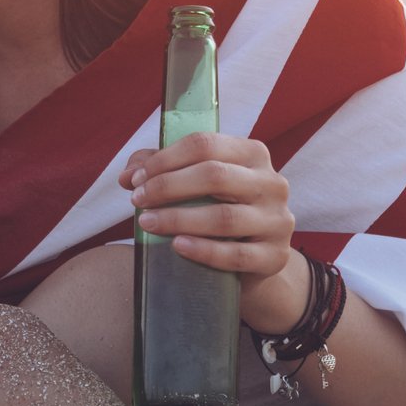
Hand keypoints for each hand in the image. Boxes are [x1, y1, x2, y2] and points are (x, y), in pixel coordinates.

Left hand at [125, 132, 302, 327]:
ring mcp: (278, 221)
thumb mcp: (196, 185)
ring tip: (147, 223)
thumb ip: (161, 170)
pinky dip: (203, 250)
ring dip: (178, 219)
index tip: (136, 179)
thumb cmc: (218, 210)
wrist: (254, 261)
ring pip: (224, 217)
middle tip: (137, 201)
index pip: (205, 145)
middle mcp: (272, 183)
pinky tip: (177, 246)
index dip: (165, 160)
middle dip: (168, 187)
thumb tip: (128, 176)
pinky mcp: (276, 256)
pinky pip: (236, 255)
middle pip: (215, 176)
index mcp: (253, 154)